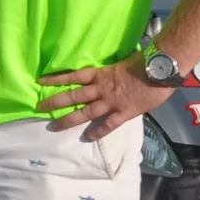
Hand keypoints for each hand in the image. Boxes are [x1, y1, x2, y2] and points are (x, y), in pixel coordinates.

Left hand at [39, 54, 172, 137]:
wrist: (161, 71)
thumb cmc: (145, 63)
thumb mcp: (122, 62)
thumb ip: (111, 70)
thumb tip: (108, 70)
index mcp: (101, 74)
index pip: (73, 75)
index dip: (56, 78)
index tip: (41, 81)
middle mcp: (101, 89)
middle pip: (73, 95)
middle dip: (54, 102)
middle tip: (39, 107)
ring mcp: (111, 102)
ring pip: (84, 112)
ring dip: (68, 120)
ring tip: (53, 126)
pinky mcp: (123, 113)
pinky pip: (107, 125)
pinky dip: (97, 132)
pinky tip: (87, 138)